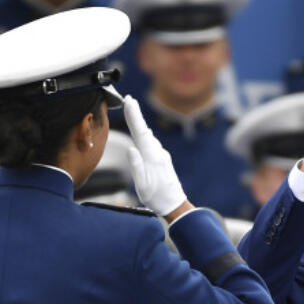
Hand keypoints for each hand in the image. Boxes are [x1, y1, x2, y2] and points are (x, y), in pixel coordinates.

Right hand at [123, 95, 188, 217]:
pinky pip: (151, 143)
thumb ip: (137, 167)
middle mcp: (158, 153)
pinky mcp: (162, 159)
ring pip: (148, 136)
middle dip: (135, 114)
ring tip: (132, 109)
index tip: (129, 102)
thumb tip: (131, 148)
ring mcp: (161, 155)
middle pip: (143, 130)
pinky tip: (141, 130)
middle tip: (129, 99)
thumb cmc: (157, 197)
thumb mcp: (143, 186)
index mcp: (152, 158)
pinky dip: (143, 133)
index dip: (134, 116)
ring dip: (139, 122)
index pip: (140, 133)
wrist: (175, 204)